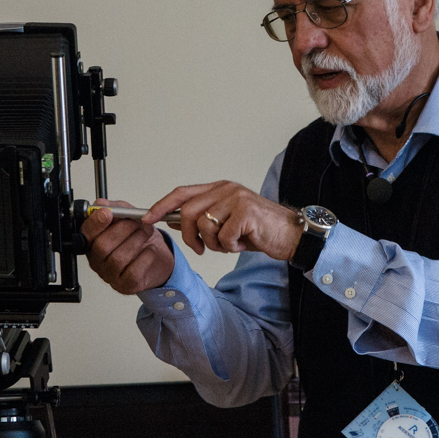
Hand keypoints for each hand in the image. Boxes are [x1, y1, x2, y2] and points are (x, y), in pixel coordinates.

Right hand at [81, 198, 174, 294]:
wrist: (156, 256)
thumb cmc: (137, 237)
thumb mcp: (126, 216)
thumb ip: (114, 208)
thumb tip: (101, 204)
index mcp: (92, 242)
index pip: (85, 233)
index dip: (95, 223)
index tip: (107, 213)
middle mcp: (97, 260)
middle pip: (101, 246)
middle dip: (122, 229)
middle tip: (137, 221)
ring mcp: (110, 274)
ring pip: (117, 259)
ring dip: (136, 240)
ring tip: (146, 231)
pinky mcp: (125, 285)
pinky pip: (133, 272)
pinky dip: (145, 257)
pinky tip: (150, 249)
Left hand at [142, 181, 301, 260]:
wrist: (291, 234)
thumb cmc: (259, 229)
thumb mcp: (225, 222)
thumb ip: (201, 218)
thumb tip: (171, 219)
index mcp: (219, 188)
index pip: (181, 193)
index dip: (161, 205)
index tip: (146, 219)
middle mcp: (226, 189)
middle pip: (188, 212)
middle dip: (189, 236)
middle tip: (201, 248)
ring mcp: (236, 199)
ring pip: (204, 226)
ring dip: (214, 244)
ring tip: (231, 243)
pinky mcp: (245, 213)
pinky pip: (222, 237)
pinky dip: (230, 247)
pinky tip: (243, 242)